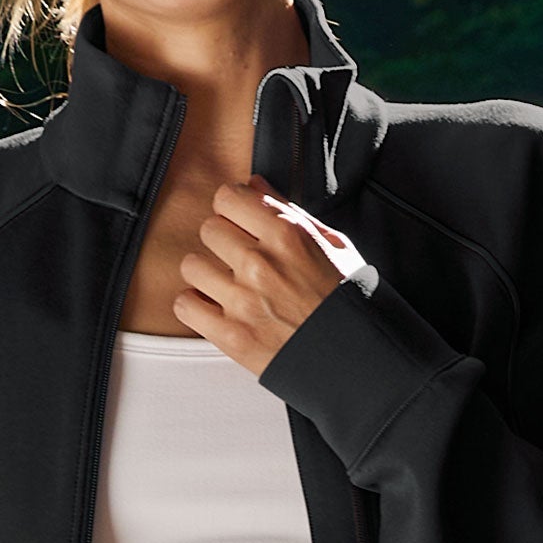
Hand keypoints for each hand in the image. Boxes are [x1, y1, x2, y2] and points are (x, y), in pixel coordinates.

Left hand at [174, 177, 368, 375]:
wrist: (358, 358)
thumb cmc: (349, 302)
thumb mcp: (333, 246)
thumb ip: (290, 212)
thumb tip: (253, 184)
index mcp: (288, 235)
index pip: (227, 197)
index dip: (232, 208)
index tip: (240, 221)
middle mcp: (261, 263)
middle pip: (208, 229)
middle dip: (222, 241)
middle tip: (239, 258)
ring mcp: (243, 301)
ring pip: (191, 265)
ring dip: (207, 274)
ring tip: (228, 285)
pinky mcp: (230, 335)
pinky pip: (184, 305)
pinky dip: (196, 307)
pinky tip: (216, 309)